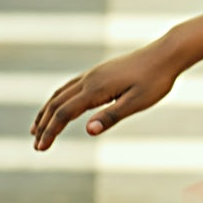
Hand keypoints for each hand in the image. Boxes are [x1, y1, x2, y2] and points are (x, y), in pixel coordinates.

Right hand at [31, 42, 180, 150]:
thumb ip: (112, 116)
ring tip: (38, 128)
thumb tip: (89, 131)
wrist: (166, 53)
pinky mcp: (99, 72)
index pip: (64, 113)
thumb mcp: (137, 102)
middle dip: (44, 125)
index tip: (41, 148)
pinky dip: (59, 99)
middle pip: (57, 103)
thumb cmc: (155, 80)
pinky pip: (70, 86)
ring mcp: (93, 74)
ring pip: (61, 93)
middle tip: (36, 145)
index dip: (50, 131)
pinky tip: (60, 106)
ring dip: (47, 111)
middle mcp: (89, 79)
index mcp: (96, 89)